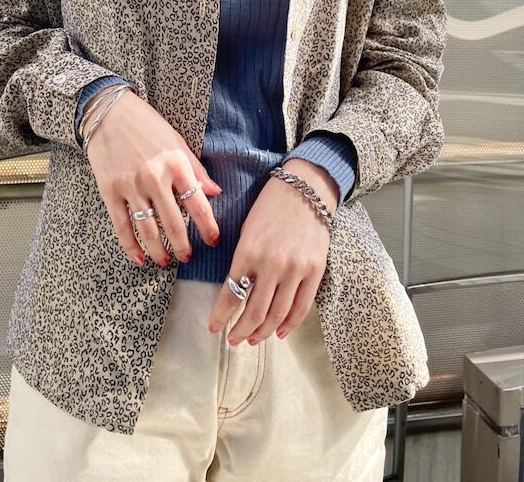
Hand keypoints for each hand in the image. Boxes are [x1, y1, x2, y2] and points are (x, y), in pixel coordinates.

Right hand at [83, 85, 222, 266]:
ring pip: (148, 229)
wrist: (108, 112)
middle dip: (183, 246)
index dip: (208, 227)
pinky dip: (131, 246)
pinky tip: (139, 258)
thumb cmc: (146, 125)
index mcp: (176, 165)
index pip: (198, 204)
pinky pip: (122, 226)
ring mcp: (131, 186)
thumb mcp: (177, 142)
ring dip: (159, 251)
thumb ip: (196, 169)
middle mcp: (155, 178)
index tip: (213, 241)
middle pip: (173, 223)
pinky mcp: (109, 191)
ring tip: (166, 260)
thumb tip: (215, 192)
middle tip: (188, 257)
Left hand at [208, 158, 337, 343]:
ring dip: (262, 332)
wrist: (306, 189)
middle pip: (254, 311)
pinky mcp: (315, 271)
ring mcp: (296, 269)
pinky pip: (302, 306)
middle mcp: (271, 264)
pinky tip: (279, 332)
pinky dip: (290, 324)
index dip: (221, 316)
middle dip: (240, 331)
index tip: (213, 328)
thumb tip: (237, 291)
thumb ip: (243, 260)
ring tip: (252, 339)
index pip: (231, 294)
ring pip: (277, 314)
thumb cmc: (270, 206)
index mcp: (248, 251)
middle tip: (232, 340)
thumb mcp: (247, 230)